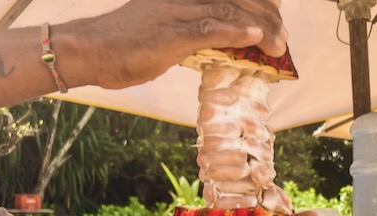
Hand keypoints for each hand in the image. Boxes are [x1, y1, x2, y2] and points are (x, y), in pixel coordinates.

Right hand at [72, 0, 286, 89]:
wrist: (92, 50)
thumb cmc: (130, 44)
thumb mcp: (170, 31)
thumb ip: (198, 32)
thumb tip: (228, 43)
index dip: (257, 1)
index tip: (278, 9)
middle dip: (266, 14)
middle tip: (283, 35)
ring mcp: (177, 12)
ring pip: (230, 12)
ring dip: (261, 28)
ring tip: (280, 43)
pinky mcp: (172, 34)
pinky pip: (210, 29)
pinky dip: (236, 33)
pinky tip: (255, 36)